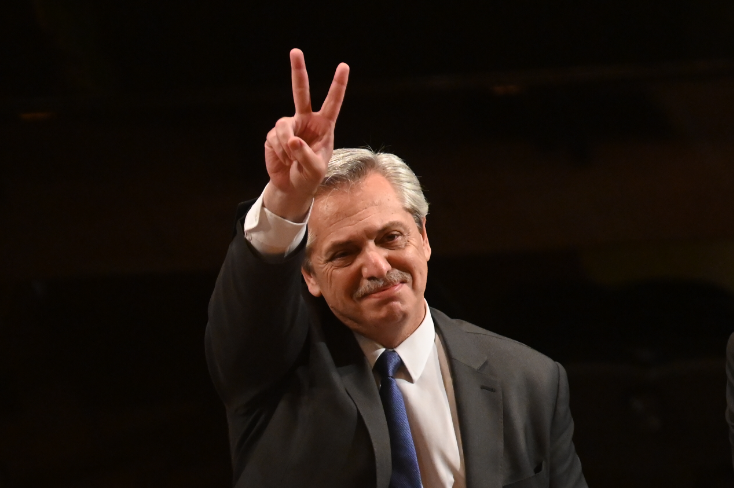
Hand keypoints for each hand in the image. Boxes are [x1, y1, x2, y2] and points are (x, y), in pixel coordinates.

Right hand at [263, 49, 349, 220]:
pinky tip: (284, 160)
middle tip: (295, 51)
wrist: (292, 186)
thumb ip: (305, 155)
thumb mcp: (315, 170)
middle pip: (300, 91)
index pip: (332, 102)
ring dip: (286, 145)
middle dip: (298, 71)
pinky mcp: (273, 135)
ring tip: (291, 159)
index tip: (344, 66)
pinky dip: (280, 152)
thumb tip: (291, 140)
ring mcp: (289, 126)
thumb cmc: (310, 177)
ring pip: (283, 126)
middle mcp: (306, 121)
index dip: (338, 85)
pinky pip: (275, 138)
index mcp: (324, 126)